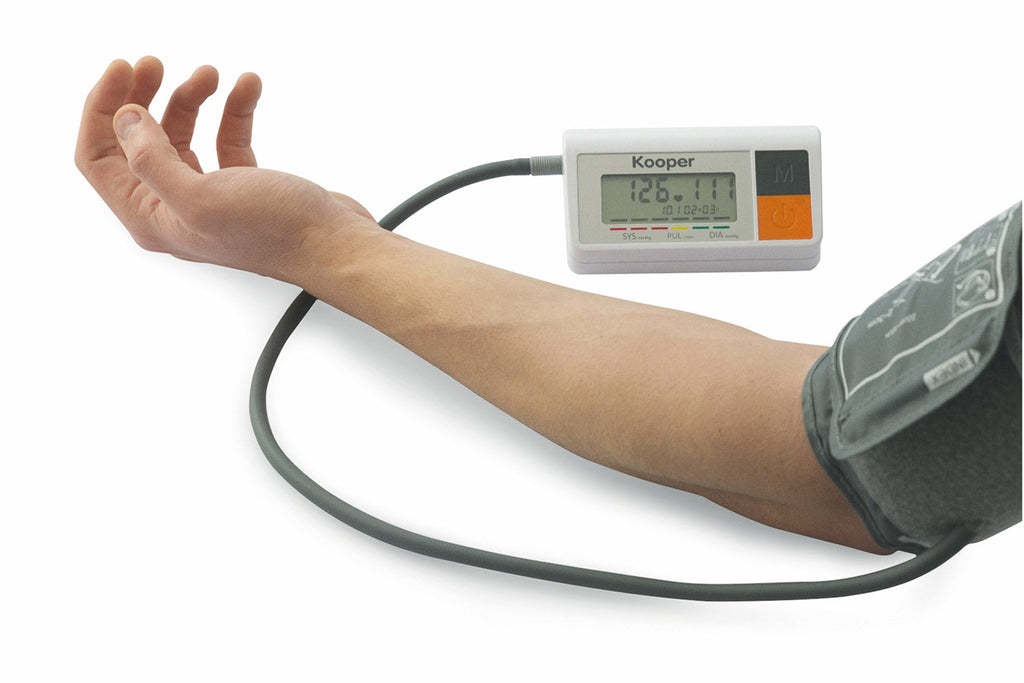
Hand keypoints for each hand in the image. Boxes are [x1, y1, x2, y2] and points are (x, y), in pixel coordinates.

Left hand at [75, 57, 378, 282]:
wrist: (334, 246)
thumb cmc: (275, 234)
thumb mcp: (200, 198)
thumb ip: (151, 160)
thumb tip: (125, 121)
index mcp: (151, 219)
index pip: (99, 158)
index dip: (103, 110)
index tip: (124, 69)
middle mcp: (174, 210)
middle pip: (137, 142)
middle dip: (142, 97)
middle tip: (154, 64)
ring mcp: (209, 198)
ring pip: (181, 136)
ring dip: (191, 98)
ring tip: (211, 73)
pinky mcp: (244, 187)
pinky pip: (226, 139)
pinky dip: (234, 111)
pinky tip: (247, 88)